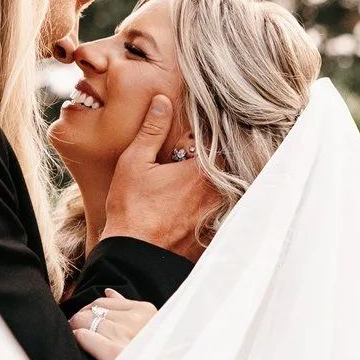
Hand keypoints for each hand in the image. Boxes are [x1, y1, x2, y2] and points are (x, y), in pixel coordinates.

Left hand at [69, 288, 156, 359]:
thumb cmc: (153, 358)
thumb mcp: (149, 329)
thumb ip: (128, 309)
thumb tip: (108, 292)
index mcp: (146, 312)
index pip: (103, 301)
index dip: (88, 312)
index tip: (83, 323)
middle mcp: (137, 321)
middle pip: (92, 310)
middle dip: (80, 320)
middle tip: (74, 332)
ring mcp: (127, 337)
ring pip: (86, 321)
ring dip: (76, 330)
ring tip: (75, 340)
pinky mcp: (116, 355)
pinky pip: (86, 336)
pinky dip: (79, 339)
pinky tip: (79, 345)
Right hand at [101, 95, 213, 256]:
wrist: (133, 258)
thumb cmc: (131, 210)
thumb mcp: (134, 163)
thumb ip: (152, 131)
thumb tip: (164, 102)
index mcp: (202, 171)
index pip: (222, 140)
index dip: (218, 128)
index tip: (211, 118)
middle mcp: (217, 192)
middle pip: (229, 164)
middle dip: (220, 153)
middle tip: (207, 144)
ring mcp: (218, 214)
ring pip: (228, 187)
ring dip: (220, 177)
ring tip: (202, 170)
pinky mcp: (214, 232)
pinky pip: (224, 210)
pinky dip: (218, 200)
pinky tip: (199, 198)